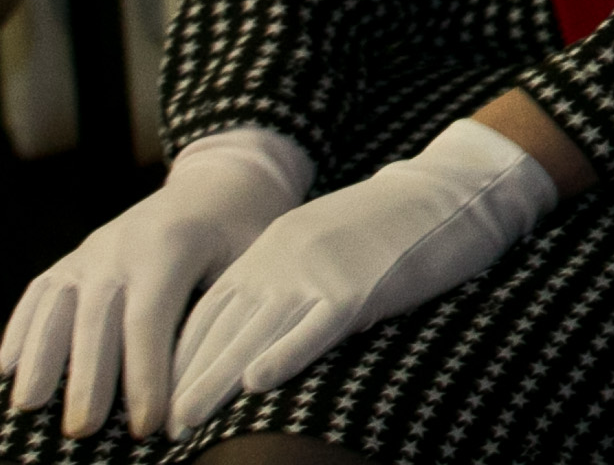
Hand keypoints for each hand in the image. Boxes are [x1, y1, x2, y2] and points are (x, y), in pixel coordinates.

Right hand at [0, 127, 309, 438]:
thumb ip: (225, 312)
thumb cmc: (245, 232)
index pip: (149, 320)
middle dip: (88, 380)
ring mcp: (93, 249)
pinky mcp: (75, 257)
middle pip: (96, 319)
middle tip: (82, 432)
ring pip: (57, 305)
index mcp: (171, 245)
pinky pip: (40, 291)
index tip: (148, 426)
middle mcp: (123, 245)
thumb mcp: (251, 261)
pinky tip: (9, 367)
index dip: (145, 376)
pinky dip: (21, 327)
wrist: (221, 181)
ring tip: (28, 408)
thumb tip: (208, 381)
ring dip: (40, 358)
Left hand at [165, 117, 556, 431]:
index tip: (160, 395)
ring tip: (185, 421)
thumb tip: (256, 327)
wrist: (453, 188)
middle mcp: (285, 260)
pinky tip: (257, 383)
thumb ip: (288, 277)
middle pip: (222, 328)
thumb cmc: (395, 223)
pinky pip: (315, 327)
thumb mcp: (325, 243)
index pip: (210, 310)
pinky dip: (284, 356)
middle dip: (187, 379)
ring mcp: (321, 272)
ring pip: (256, 334)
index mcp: (272, 248)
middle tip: (161, 425)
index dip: (182, 357)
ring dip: (216, 381)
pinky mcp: (362, 287)